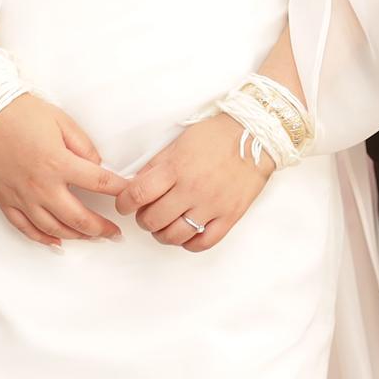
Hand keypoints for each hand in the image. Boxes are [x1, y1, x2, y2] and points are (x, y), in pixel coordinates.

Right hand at [0, 96, 129, 247]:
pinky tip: (56, 242)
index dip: (119, 191)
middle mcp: (41, 186)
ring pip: (53, 229)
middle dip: (101, 228)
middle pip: (79, 217)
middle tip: (115, 232)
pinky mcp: (4, 200)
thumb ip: (84, 146)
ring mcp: (21, 197)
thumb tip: (97, 165)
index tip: (130, 196)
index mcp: (59, 163)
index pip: (99, 184)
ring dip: (76, 237)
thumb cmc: (21, 112)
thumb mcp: (62, 122)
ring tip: (91, 238)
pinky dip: (42, 239)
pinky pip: (25, 228)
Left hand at [121, 116, 273, 254]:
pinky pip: (203, 243)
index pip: (137, 195)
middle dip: (143, 219)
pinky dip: (189, 243)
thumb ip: (156, 166)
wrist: (255, 135)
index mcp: (175, 168)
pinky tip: (186, 234)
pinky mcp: (229, 216)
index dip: (124, 204)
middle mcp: (191, 189)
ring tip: (164, 226)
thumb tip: (135, 186)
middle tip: (147, 213)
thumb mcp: (178, 143)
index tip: (125, 205)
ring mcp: (211, 205)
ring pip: (174, 236)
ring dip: (162, 234)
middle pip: (153, 220)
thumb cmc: (214, 136)